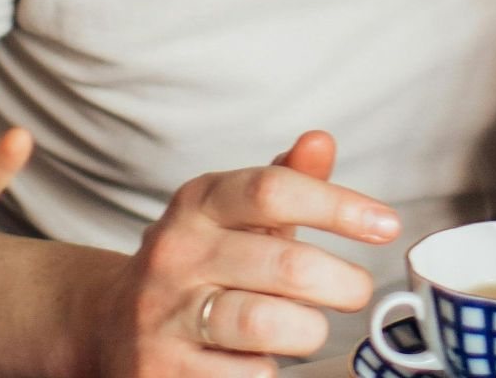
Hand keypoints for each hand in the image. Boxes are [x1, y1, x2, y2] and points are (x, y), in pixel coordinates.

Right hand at [98, 130, 400, 377]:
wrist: (109, 324)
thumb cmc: (200, 265)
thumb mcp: (235, 216)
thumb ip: (284, 181)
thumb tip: (321, 141)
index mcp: (199, 203)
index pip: (274, 190)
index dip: (339, 206)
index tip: (386, 225)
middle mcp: (177, 252)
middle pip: (285, 264)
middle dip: (342, 283)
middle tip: (358, 291)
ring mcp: (164, 314)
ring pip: (265, 323)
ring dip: (308, 330)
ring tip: (310, 327)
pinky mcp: (161, 370)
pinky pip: (246, 375)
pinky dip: (268, 369)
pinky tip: (261, 358)